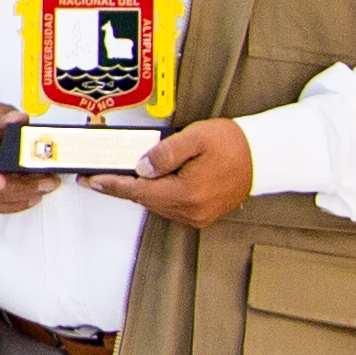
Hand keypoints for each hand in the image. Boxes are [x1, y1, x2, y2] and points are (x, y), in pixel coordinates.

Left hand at [93, 114, 257, 226]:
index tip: (91, 180)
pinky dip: (158, 193)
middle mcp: (192, 211)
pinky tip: (152, 180)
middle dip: (122, 185)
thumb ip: (164, 153)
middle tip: (101, 172)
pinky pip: (170, 205)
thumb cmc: (233, 144)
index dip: (111, 184)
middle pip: (145, 198)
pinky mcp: (202, 215)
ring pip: (156, 203)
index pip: (138, 190)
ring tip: (125, 173)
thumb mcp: (195, 137)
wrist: (264, 156)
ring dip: (141, 189)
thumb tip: (140, 167)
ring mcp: (198, 216)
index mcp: (188, 193)